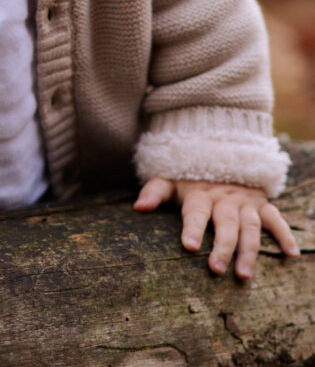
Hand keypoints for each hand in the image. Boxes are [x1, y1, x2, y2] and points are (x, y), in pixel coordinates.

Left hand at [134, 178, 298, 278]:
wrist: (222, 154)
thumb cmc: (191, 177)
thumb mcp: (171, 179)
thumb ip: (154, 191)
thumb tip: (138, 207)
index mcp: (200, 194)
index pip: (196, 212)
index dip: (193, 228)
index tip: (190, 247)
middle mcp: (224, 199)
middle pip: (225, 224)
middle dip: (222, 246)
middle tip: (217, 270)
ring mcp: (245, 202)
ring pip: (249, 227)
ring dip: (249, 250)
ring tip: (244, 274)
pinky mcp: (261, 204)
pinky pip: (275, 218)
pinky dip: (284, 234)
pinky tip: (291, 254)